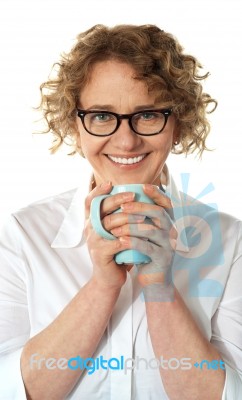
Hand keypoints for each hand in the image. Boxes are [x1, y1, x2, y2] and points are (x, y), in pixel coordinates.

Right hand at [84, 181, 144, 289]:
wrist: (109, 278)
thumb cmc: (116, 252)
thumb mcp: (115, 232)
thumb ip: (118, 217)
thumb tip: (132, 197)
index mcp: (92, 222)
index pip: (90, 202)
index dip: (98, 191)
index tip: (110, 183)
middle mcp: (89, 229)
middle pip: (100, 208)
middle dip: (117, 199)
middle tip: (133, 195)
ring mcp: (93, 241)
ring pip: (109, 224)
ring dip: (127, 218)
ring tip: (142, 215)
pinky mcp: (100, 254)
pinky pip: (115, 242)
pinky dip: (128, 238)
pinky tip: (140, 235)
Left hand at [110, 184, 176, 298]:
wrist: (153, 278)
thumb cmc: (145, 251)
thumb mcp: (144, 233)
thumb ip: (140, 218)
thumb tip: (123, 198)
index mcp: (167, 221)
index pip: (166, 203)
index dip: (156, 193)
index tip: (143, 186)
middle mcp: (171, 231)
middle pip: (159, 213)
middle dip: (140, 208)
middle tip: (123, 206)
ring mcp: (168, 245)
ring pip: (152, 231)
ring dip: (132, 227)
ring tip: (115, 227)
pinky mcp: (162, 258)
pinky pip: (148, 248)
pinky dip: (133, 242)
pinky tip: (121, 240)